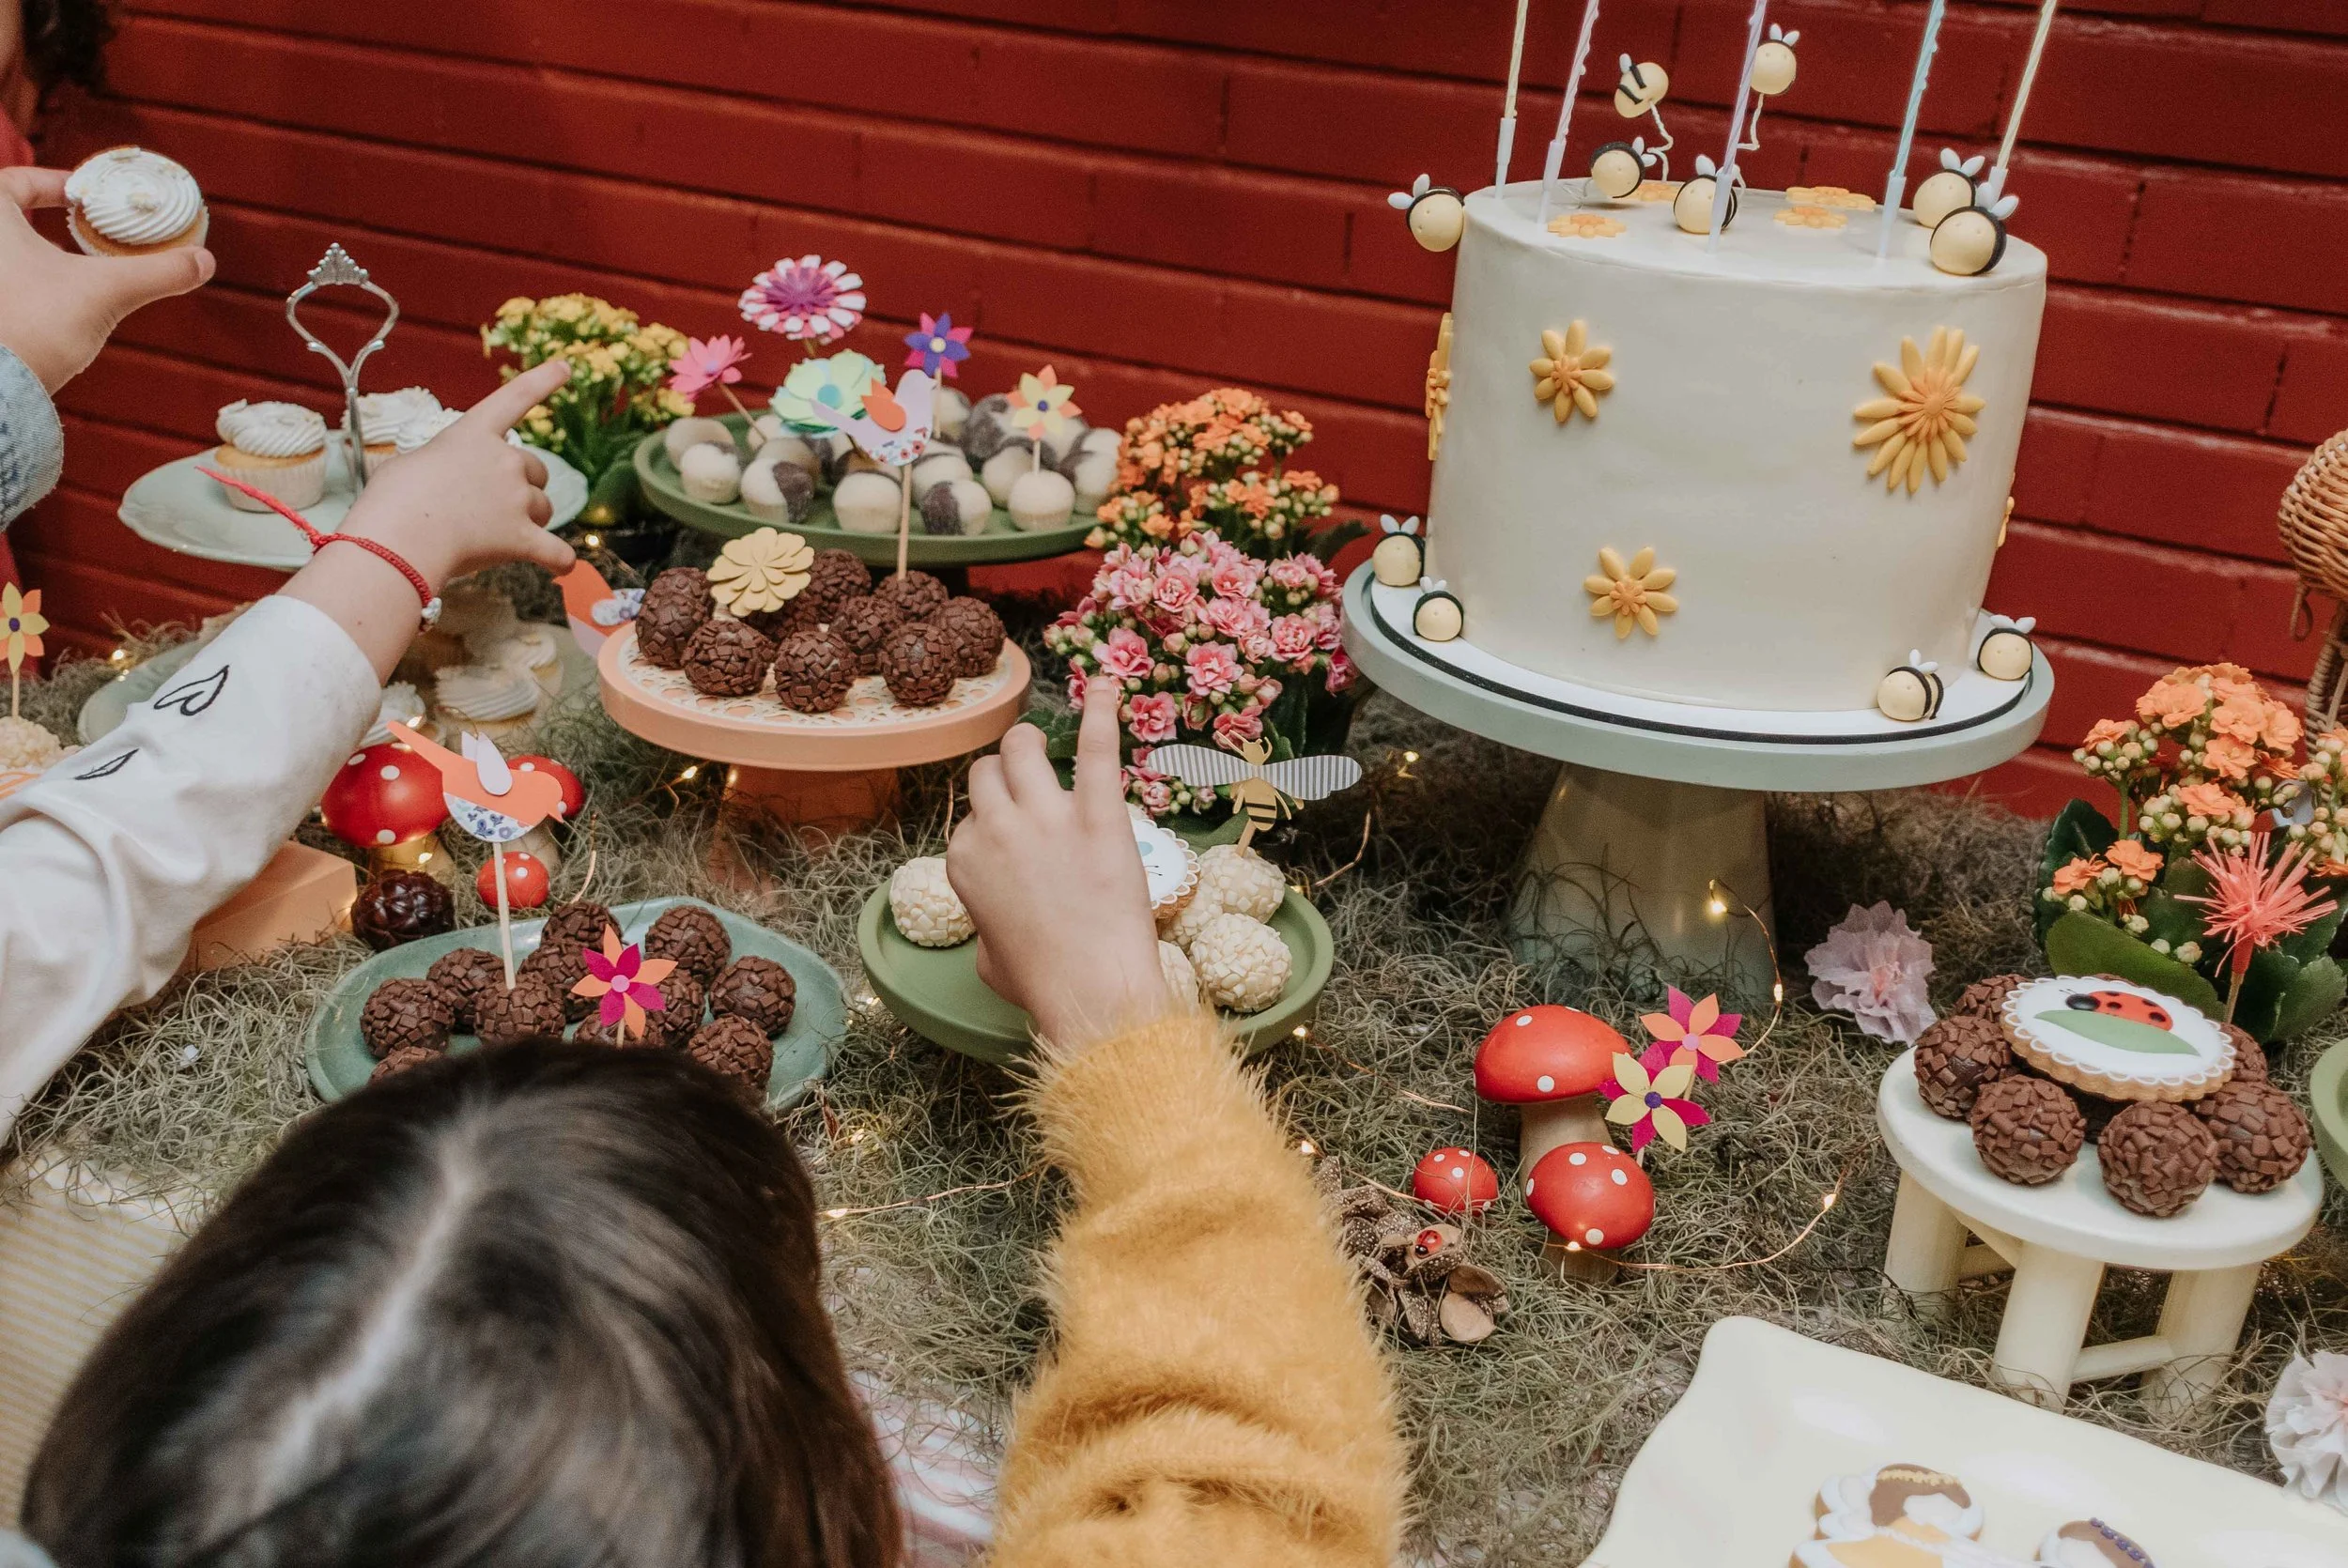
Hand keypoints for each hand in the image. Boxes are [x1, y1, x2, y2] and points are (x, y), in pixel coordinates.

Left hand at [0, 167, 214, 391]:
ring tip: (86, 270)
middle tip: (91, 233)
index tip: (84, 196)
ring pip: (13, 257)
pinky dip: (37, 288)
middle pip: (13, 218)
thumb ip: (158, 271)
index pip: (17, 181)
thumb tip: (203, 260)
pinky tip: (68, 306)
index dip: (52, 182)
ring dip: (46, 258)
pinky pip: (12, 287)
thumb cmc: (37, 322)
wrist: (2, 386)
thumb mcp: (108, 289)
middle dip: (52, 224)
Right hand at [337, 359, 576, 590]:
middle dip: (522, 487)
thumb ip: (440, 468)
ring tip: (493, 536)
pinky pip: (558, 552)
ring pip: (544, 509)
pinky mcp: (522, 538)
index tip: (566, 367)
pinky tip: (559, 566)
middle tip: (491, 509)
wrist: (398, 537)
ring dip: (530, 521)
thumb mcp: (409, 466)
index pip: (514, 398)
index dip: (543, 381)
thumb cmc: (391, 501)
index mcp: (473, 434)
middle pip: (535, 471)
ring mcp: (516, 498)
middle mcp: (503, 460)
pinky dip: (559, 560)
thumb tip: (442, 492)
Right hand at [949, 675, 1173, 1047]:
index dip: (994, 827)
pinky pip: (1096, 749)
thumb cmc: (1042, 984)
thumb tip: (997, 928)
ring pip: (1022, 747)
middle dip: (1005, 776)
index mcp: (964, 861)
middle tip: (1029, 788)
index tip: (1016, 846)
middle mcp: (996, 829)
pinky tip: (1108, 685)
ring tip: (1047, 743)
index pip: (970, 818)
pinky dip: (1102, 712)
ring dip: (1032, 742)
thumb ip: (987, 926)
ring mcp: (1045, 816)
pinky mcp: (1097, 814)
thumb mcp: (989, 959)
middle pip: (989, 773)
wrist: (1091, 990)